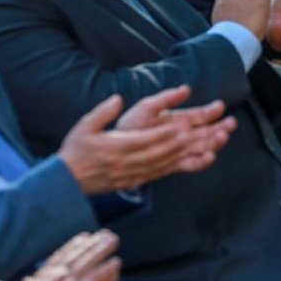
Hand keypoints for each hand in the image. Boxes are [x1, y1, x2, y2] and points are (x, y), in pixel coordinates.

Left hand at [21, 230, 160, 280]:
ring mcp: (54, 272)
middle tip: (113, 237)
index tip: (117, 262)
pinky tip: (80, 237)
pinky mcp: (45, 270)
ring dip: (90, 243)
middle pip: (87, 259)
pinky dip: (71, 244)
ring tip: (102, 235)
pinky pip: (61, 252)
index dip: (108, 269)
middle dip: (101, 248)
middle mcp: (67, 278)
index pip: (97, 275)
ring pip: (76, 253)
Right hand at [59, 86, 236, 193]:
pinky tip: (197, 161)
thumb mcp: (84, 127)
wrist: (68, 182)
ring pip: (168, 163)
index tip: (182, 125)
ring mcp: (135, 173)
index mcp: (116, 147)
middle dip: (187, 142)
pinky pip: (165, 172)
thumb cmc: (76, 151)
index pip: (145, 140)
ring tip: (211, 144)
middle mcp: (129, 162)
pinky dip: (183, 167)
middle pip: (163, 152)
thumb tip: (118, 99)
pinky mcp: (139, 180)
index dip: (165, 134)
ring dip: (190, 154)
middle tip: (208, 131)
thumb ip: (102, 112)